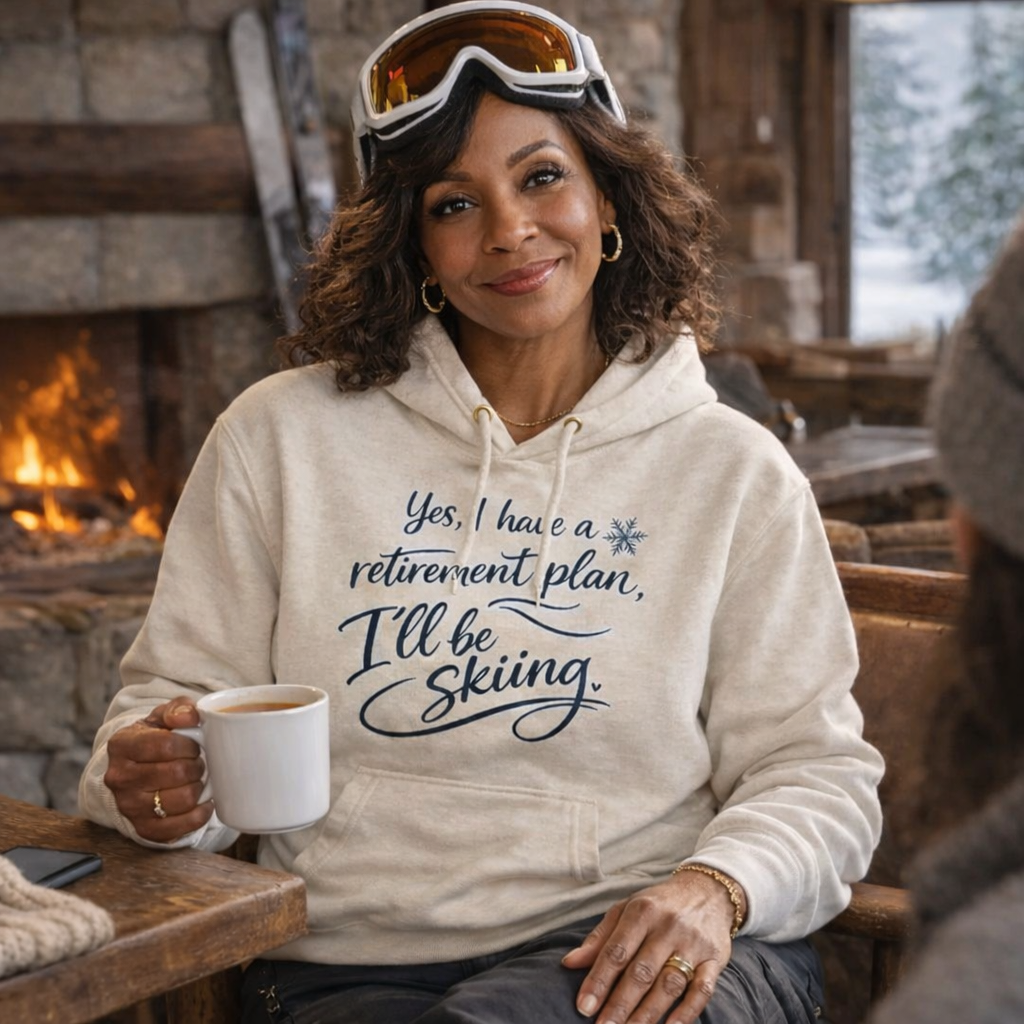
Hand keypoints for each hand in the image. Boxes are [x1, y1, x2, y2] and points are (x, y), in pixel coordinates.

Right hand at [103, 697, 213, 842]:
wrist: (138, 768)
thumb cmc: (155, 738)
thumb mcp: (163, 716)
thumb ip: (179, 708)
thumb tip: (189, 717)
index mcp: (121, 745)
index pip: (167, 745)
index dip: (189, 745)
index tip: (194, 746)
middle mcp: (119, 778)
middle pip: (177, 773)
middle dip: (197, 766)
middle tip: (198, 763)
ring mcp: (129, 807)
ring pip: (182, 800)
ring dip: (199, 788)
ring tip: (197, 779)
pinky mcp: (143, 829)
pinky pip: (181, 827)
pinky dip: (200, 814)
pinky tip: (202, 801)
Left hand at [561, 869, 739, 1023]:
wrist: (708, 890)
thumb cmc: (658, 904)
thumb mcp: (626, 909)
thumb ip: (600, 938)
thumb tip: (570, 963)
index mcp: (641, 911)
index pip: (616, 951)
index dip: (599, 981)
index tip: (584, 1007)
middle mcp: (668, 926)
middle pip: (641, 972)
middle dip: (620, 1004)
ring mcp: (693, 943)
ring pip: (668, 984)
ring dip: (648, 1013)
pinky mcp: (714, 959)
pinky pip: (703, 989)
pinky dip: (687, 1012)